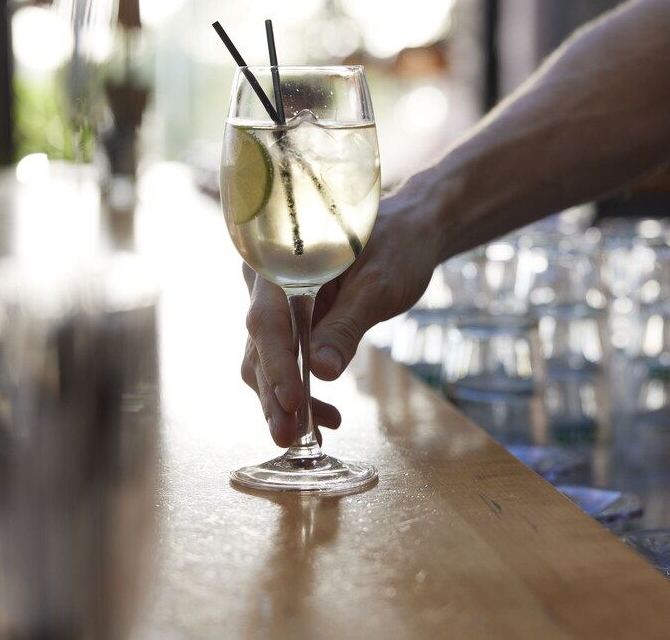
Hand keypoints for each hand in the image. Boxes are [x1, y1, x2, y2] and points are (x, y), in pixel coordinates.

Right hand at [240, 186, 441, 446]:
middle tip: (288, 436)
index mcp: (281, 259)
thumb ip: (346, 326)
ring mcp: (278, 304)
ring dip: (284, 401)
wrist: (409, 232)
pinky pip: (287, 360)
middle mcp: (268, 282)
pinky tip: (326, 418)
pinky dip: (301, 391)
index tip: (293, 401)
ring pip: (266, 359)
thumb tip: (321, 373)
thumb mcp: (378, 286)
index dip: (277, 363)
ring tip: (308, 436)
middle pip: (259, 344)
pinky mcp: (293, 323)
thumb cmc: (397, 247)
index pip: (266, 318)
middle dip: (273, 394)